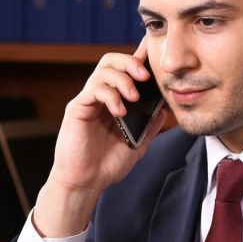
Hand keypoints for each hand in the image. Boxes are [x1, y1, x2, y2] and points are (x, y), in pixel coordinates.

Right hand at [33, 38, 169, 236]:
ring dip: (122, 79)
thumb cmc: (107, 165)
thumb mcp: (137, 145)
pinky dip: (109, 95)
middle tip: (146, 77)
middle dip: (131, 63)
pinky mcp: (78, 109)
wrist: (86, 183)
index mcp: (115, 101)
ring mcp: (88, 101)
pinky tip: (120, 111)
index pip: (126, 71)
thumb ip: (150, 126)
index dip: (139, 60)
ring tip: (134, 97)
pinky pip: (93, 90)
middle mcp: (100, 96)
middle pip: (112, 61)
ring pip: (102, 70)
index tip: (155, 57)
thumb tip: (165, 108)